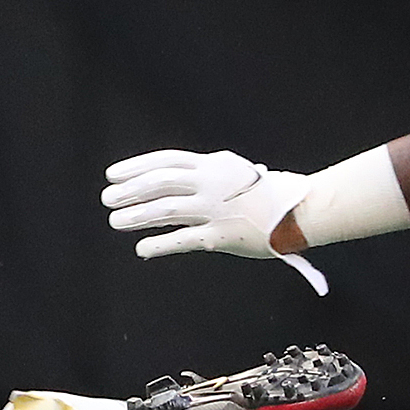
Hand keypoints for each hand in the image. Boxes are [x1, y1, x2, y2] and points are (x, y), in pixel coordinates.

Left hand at [100, 148, 327, 294]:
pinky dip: (159, 245)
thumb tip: (166, 176)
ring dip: (136, 216)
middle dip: (130, 191)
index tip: (112, 175)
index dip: (135, 167)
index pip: (166, 160)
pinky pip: (183, 240)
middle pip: (160, 183)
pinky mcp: (221, 236)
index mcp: (213, 164)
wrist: (302, 209)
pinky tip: (141, 249)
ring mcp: (215, 210)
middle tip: (107, 198)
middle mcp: (211, 184)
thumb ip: (203, 172)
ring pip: (166, 210)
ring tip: (115, 221)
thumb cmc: (264, 190)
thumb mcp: (233, 170)